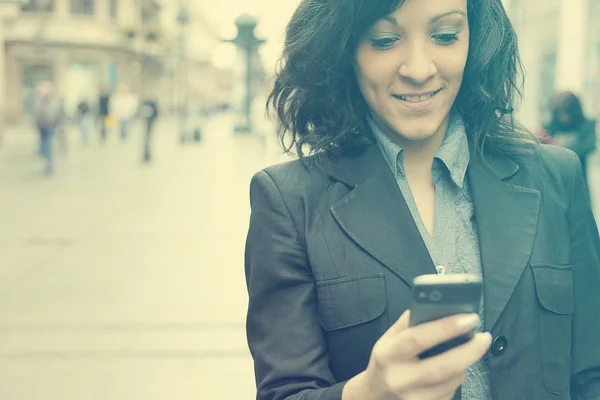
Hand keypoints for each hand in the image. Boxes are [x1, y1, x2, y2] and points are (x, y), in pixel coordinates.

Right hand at [349, 311, 491, 399]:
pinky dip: (457, 377)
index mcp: (388, 354)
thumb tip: (435, 305)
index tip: (469, 318)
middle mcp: (400, 378)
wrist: (374, 396)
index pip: (418, 338)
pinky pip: (451, 392)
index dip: (446, 327)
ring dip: (465, 363)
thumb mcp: (387, 338)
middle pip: (443, 366)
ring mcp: (413, 398)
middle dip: (469, 350)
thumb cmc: (385, 361)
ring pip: (452, 380)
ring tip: (469, 350)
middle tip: (484, 337)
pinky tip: (455, 367)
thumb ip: (408, 322)